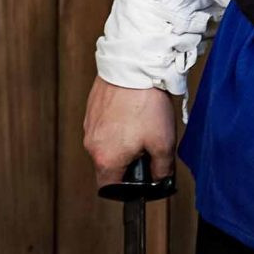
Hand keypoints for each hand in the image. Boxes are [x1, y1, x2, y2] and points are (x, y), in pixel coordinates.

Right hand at [83, 74, 176, 188]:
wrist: (135, 66)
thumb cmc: (146, 104)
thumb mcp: (163, 142)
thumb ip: (162, 168)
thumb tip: (161, 180)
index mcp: (105, 159)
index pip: (110, 188)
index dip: (126, 186)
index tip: (140, 175)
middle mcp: (91, 145)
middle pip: (108, 164)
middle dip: (128, 158)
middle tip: (147, 142)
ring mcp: (89, 124)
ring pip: (106, 142)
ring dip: (122, 138)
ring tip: (142, 121)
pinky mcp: (92, 107)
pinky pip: (104, 123)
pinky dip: (118, 121)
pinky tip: (133, 108)